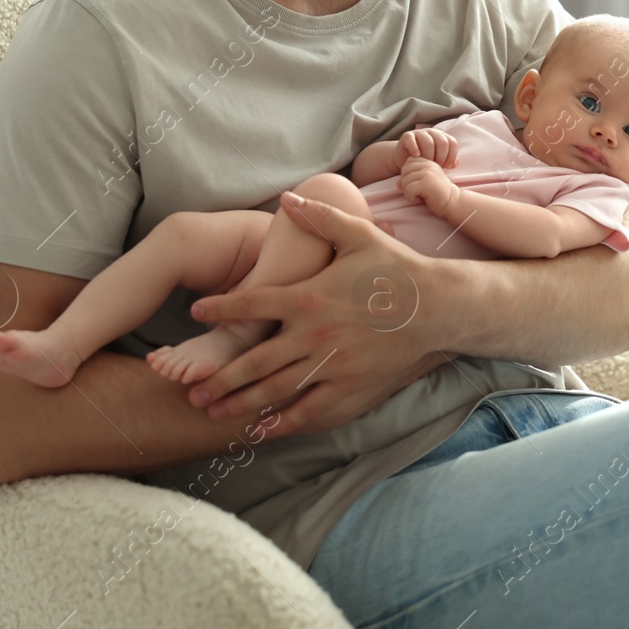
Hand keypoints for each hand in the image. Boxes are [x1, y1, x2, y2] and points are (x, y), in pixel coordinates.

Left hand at [185, 192, 455, 437]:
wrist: (438, 307)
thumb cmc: (397, 269)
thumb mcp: (358, 235)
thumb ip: (319, 217)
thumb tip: (286, 198)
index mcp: (308, 297)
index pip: (251, 303)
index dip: (220, 308)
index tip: (197, 313)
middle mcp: (312, 335)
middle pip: (252, 360)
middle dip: (218, 375)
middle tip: (190, 386)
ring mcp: (329, 365)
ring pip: (273, 390)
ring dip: (239, 401)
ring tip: (211, 409)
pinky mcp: (349, 387)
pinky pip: (308, 410)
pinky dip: (281, 423)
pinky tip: (260, 430)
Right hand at [395, 127, 457, 171]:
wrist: (405, 159)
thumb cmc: (424, 161)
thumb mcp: (438, 162)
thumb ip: (448, 161)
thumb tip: (454, 164)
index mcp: (442, 137)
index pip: (452, 143)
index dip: (451, 156)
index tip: (446, 167)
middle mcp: (432, 132)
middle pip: (442, 142)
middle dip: (441, 157)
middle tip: (436, 167)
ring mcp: (419, 133)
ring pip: (428, 142)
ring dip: (429, 156)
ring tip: (426, 164)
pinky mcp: (407, 136)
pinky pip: (412, 140)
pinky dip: (415, 149)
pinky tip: (416, 157)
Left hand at [399, 156, 459, 215]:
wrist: (452, 202)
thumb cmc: (437, 194)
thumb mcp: (423, 183)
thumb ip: (411, 179)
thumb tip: (397, 183)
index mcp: (428, 162)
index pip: (407, 163)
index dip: (408, 175)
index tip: (419, 184)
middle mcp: (428, 165)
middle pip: (404, 171)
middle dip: (407, 184)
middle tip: (419, 191)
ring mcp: (428, 173)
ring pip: (404, 181)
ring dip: (410, 193)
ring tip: (422, 196)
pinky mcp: (426, 183)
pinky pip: (408, 190)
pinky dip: (412, 198)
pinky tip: (422, 199)